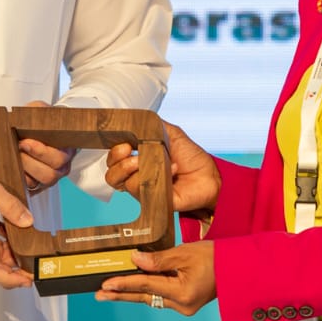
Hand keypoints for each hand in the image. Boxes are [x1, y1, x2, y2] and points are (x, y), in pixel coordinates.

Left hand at [18, 100, 72, 192]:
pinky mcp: (38, 186)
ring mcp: (50, 178)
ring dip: (22, 171)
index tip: (24, 142)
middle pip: (49, 175)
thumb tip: (27, 115)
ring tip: (12, 158)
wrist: (37, 129)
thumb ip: (37, 110)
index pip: (58, 158)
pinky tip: (10, 167)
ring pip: (37, 184)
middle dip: (29, 162)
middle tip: (16, 150)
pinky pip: (28, 189)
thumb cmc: (41, 121)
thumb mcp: (40, 110)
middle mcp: (61, 168)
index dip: (40, 152)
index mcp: (67, 150)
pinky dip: (18, 180)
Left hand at [95, 243, 216, 316]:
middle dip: (121, 295)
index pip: (146, 286)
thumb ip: (159, 258)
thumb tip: (135, 261)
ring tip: (110, 291)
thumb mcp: (186, 252)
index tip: (105, 284)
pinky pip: (162, 296)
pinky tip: (135, 288)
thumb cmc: (216, 257)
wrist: (238, 268)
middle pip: (145, 297)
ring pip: (152, 298)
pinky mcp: (187, 303)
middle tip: (99, 294)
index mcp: (182, 293)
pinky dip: (148, 291)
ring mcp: (185, 307)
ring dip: (132, 294)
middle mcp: (182, 305)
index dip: (124, 284)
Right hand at [105, 120, 219, 217]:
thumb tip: (135, 120)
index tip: (126, 144)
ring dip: (132, 168)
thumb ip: (152, 125)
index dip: (114, 152)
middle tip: (131, 152)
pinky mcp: (154, 200)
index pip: (113, 160)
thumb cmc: (191, 156)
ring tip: (148, 161)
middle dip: (117, 160)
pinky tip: (170, 169)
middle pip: (111, 174)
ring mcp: (144, 190)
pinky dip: (153, 177)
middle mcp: (138, 177)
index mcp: (138, 161)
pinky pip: (141, 192)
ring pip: (121, 183)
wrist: (210, 174)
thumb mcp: (171, 133)